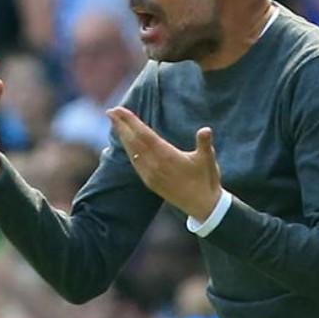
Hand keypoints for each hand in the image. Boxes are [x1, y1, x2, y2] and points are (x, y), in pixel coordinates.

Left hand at [106, 107, 222, 220]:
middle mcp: (155, 165)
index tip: (120, 110)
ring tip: (115, 123)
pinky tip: (126, 145)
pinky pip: (135, 163)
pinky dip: (128, 151)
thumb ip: (205, 143)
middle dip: (121, 125)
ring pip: (132, 152)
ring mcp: (151, 174)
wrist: (203, 206)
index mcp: (167, 156)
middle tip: (110, 111)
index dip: (131, 122)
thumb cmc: (206, 180)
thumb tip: (206, 130)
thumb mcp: (208, 160)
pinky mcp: (150, 182)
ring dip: (123, 137)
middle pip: (134, 141)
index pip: (144, 135)